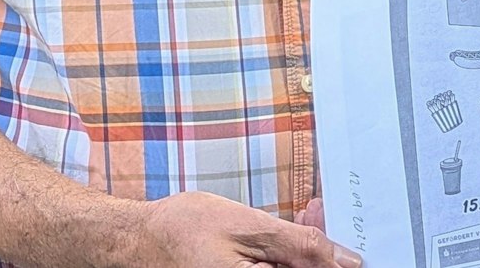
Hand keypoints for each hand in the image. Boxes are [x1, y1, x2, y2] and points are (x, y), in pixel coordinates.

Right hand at [132, 191, 361, 267]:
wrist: (135, 239)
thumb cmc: (182, 230)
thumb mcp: (248, 226)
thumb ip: (300, 245)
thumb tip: (344, 260)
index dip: (332, 262)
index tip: (343, 247)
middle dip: (317, 254)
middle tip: (315, 217)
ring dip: (300, 252)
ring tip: (300, 219)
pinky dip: (281, 258)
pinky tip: (279, 237)